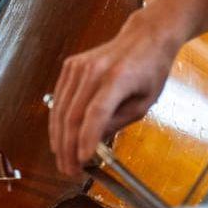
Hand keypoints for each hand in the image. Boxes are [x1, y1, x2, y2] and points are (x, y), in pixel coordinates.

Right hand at [48, 8, 186, 177]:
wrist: (144, 37)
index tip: (83, 162)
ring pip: (60, 110)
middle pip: (73, 115)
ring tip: (63, 160)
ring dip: (59, 139)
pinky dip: (57, 122)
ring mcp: (79, 66)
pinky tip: (60, 138)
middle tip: (70, 170)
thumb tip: (93, 142)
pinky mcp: (70, 65)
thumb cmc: (150, 70)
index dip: (86, 140)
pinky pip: (59, 98)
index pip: (96, 113)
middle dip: (68, 148)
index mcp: (118, 77)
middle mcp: (94, 70)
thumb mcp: (145, 102)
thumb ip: (119, 122)